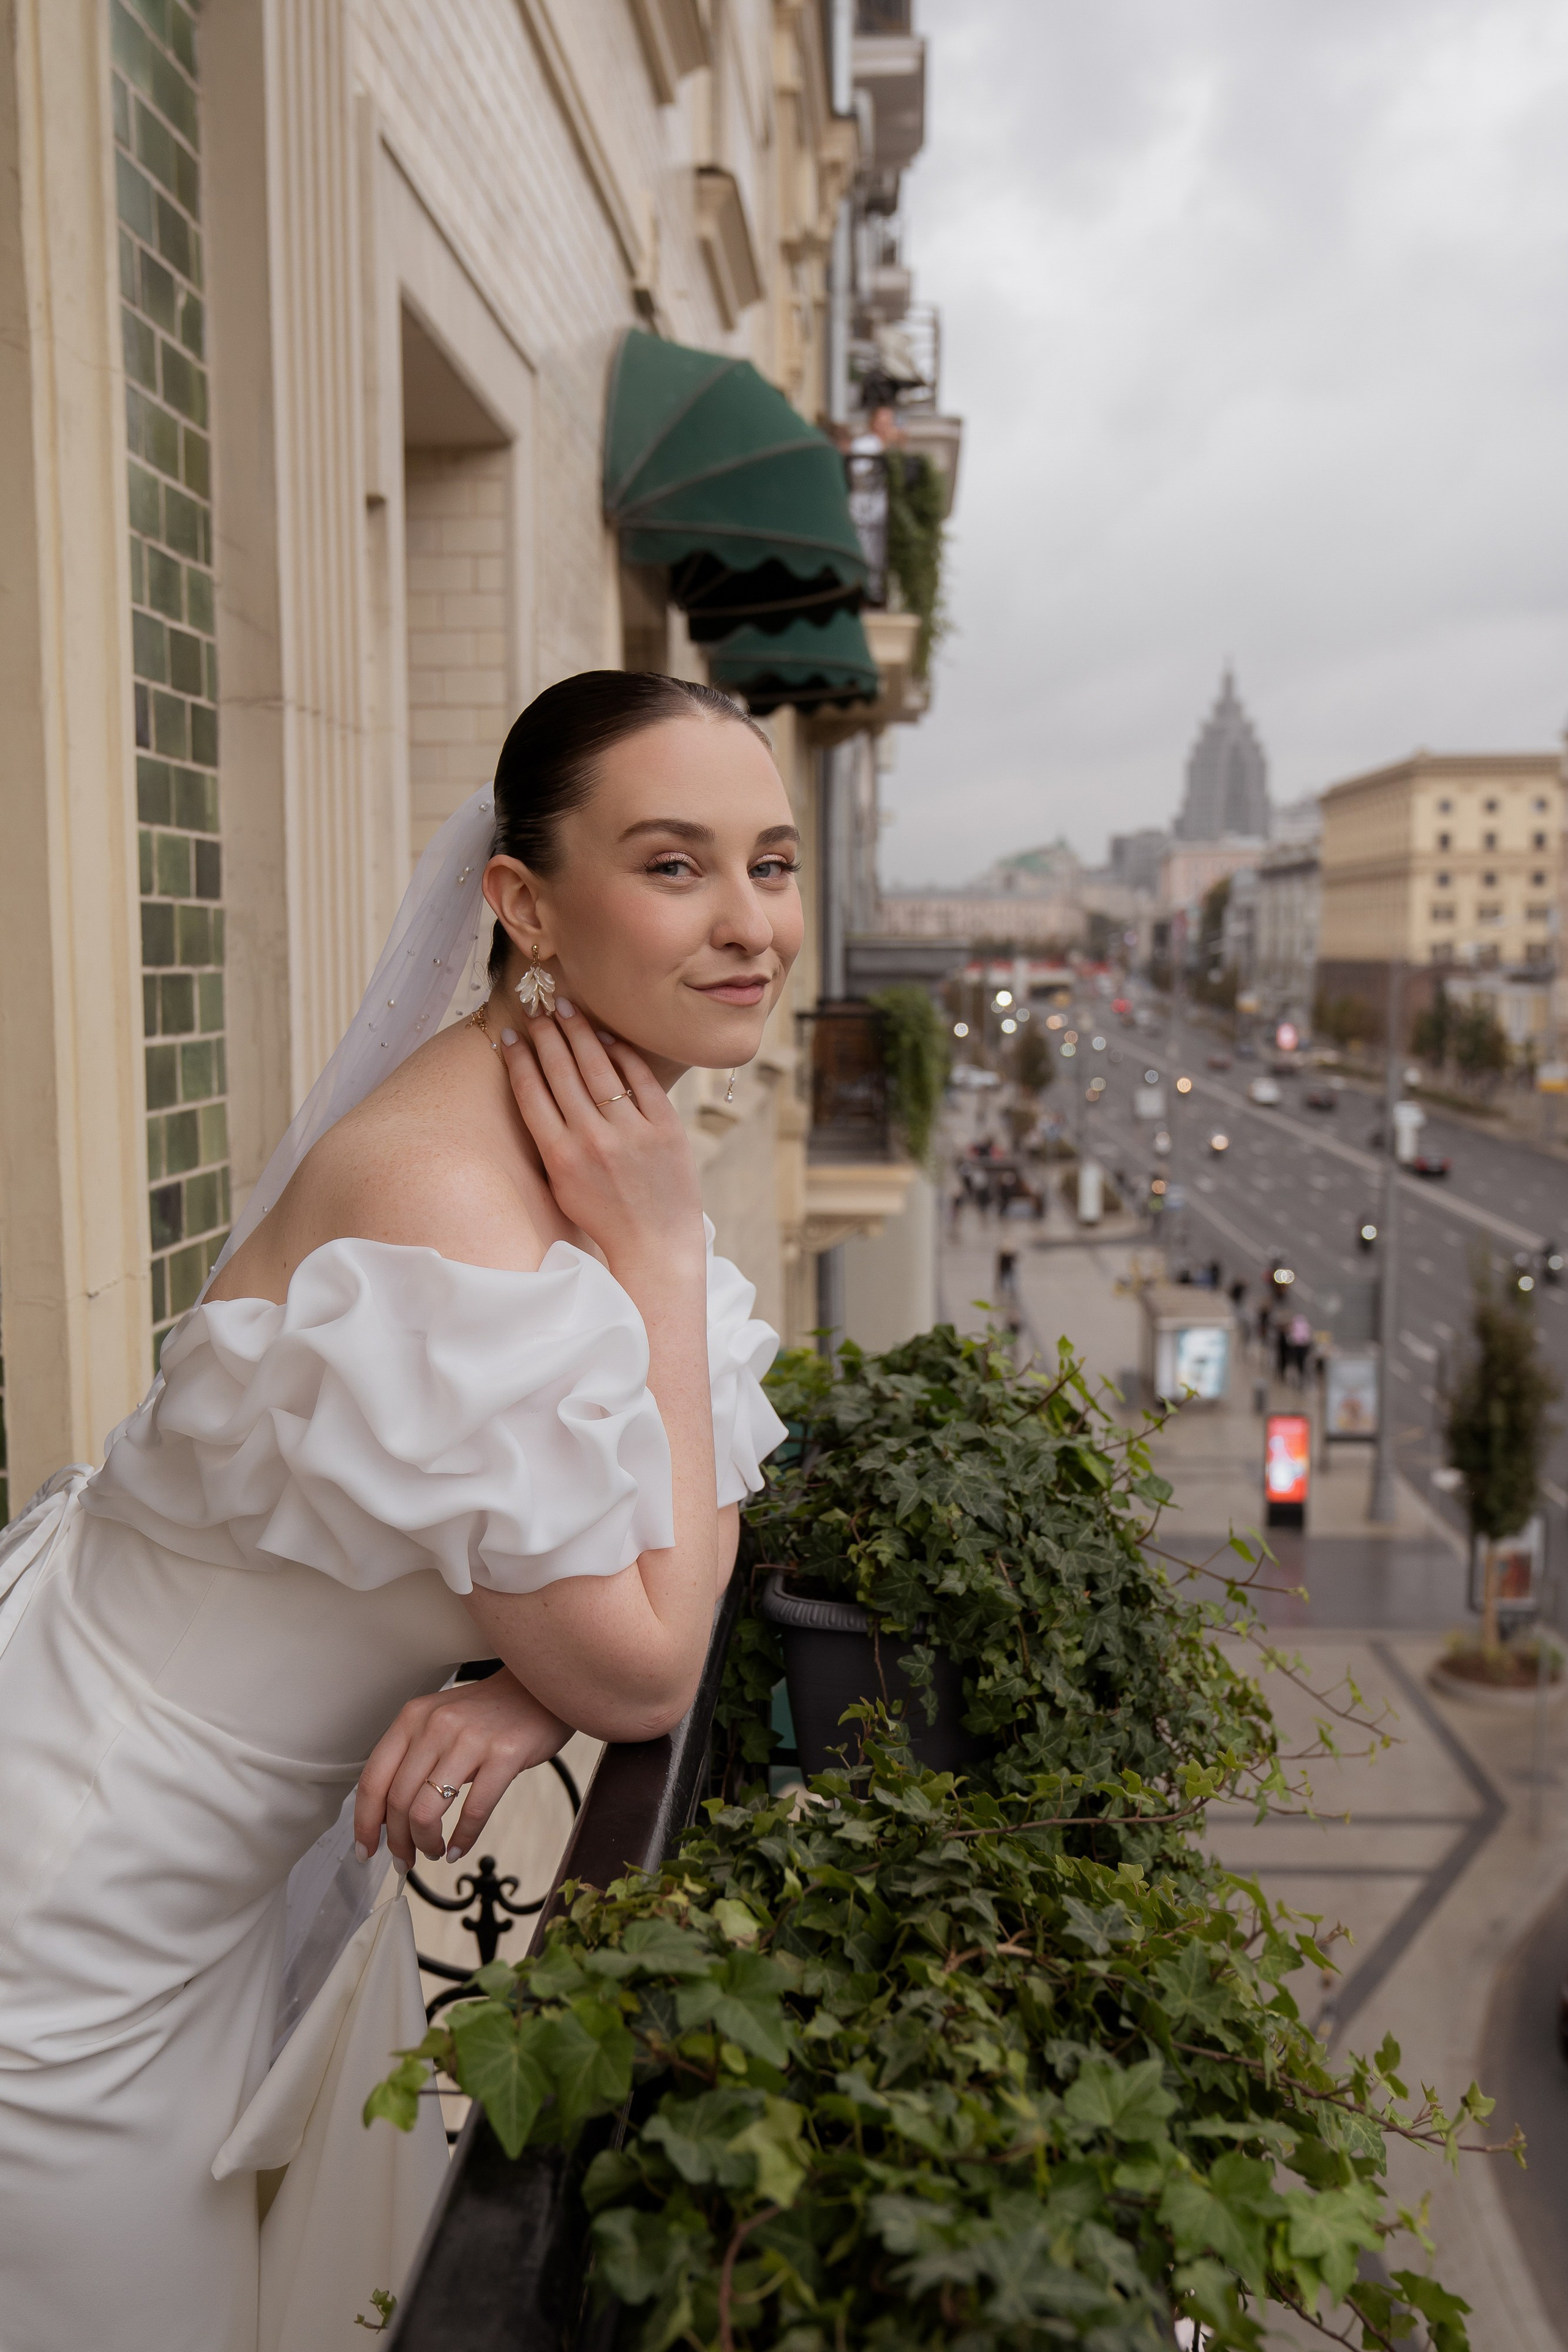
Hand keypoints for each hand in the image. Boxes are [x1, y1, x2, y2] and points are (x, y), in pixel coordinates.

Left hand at [354, 1669, 571, 1867]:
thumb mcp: (441, 1721)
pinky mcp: (505, 1753)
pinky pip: (474, 1811)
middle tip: (406, 1860)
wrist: (541, 1684)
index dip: (365, 1822)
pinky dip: (463, 1839)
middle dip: (398, 1842)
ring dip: (426, 1844)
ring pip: (427, 1811)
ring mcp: (470, 1739)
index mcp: (413, 1717)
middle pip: (398, 1801)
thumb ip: (414, 1758)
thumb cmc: (490, 1712)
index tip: (367, 1848)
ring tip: (434, 1852)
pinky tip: (460, 1848)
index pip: (373, 1779)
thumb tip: (390, 1815)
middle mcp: (436, 1725)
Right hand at [499, 1006, 704, 1279]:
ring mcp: (630, 1131)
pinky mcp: (664, 1127)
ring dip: (578, 1032)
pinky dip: (621, 1053)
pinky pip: (639, 1078)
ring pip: (597, 1067)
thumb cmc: (603, 1216)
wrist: (655, 1244)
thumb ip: (550, 1142)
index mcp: (559, 1156)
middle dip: (546, 1034)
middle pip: (560, 1071)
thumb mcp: (562, 1186)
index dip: (517, 1058)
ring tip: (566, 1008)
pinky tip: (607, 1036)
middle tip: (537, 1008)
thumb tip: (537, 1090)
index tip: (508, 1034)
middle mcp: (591, 1139)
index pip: (530, 1092)